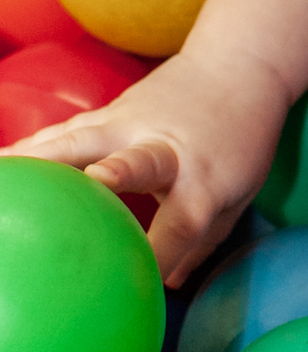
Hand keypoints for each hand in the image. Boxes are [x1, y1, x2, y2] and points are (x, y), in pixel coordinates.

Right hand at [0, 50, 291, 286]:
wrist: (237, 65)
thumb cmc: (240, 140)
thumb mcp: (238, 194)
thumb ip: (201, 242)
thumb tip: (163, 285)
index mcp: (205, 178)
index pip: (183, 223)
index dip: (161, 254)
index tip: (141, 286)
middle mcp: (167, 148)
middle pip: (137, 162)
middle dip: (115, 175)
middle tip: (92, 183)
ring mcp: (134, 123)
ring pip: (83, 139)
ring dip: (41, 160)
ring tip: (4, 181)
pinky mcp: (111, 110)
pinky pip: (65, 132)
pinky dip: (31, 149)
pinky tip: (1, 165)